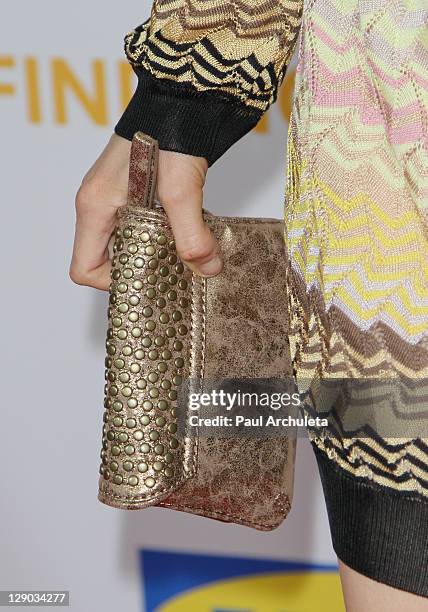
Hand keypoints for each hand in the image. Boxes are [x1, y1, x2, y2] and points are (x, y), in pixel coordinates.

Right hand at [69, 133, 222, 290]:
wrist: (183, 96)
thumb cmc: (169, 132)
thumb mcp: (180, 190)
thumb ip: (192, 235)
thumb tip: (206, 268)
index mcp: (95, 206)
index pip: (84, 268)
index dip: (114, 281)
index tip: (149, 277)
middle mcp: (100, 204)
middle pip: (108, 259)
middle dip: (142, 268)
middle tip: (175, 268)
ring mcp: (117, 196)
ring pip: (129, 242)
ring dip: (157, 252)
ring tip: (186, 251)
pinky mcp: (136, 190)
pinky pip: (143, 226)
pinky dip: (165, 235)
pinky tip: (189, 230)